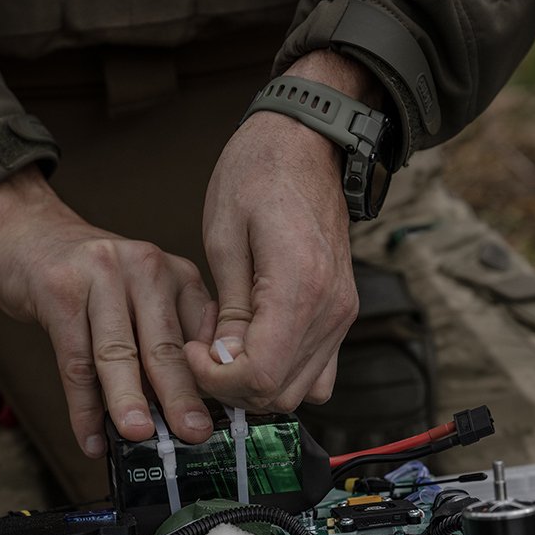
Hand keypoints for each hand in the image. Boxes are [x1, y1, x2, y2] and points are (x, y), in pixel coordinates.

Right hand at [0, 166, 215, 456]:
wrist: (25, 231)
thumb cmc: (89, 277)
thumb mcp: (142, 296)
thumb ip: (166, 340)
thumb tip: (181, 412)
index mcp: (177, 274)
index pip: (201, 338)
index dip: (210, 384)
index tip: (218, 423)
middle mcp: (145, 268)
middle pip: (165, 346)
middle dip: (180, 397)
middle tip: (193, 435)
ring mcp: (100, 275)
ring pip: (118, 353)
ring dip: (128, 401)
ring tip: (139, 437)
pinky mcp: (59, 290)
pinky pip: (74, 361)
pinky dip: (83, 407)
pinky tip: (91, 438)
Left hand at [186, 50, 382, 410]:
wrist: (307, 140)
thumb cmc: (257, 173)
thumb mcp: (224, 237)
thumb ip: (228, 310)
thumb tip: (226, 363)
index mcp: (300, 288)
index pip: (261, 377)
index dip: (217, 380)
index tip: (192, 351)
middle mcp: (331, 310)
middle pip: (281, 394)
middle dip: (231, 386)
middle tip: (202, 350)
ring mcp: (342, 314)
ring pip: (301, 391)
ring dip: (256, 382)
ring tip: (225, 344)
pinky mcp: (342, 312)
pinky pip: (318, 370)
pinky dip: (284, 372)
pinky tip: (253, 342)